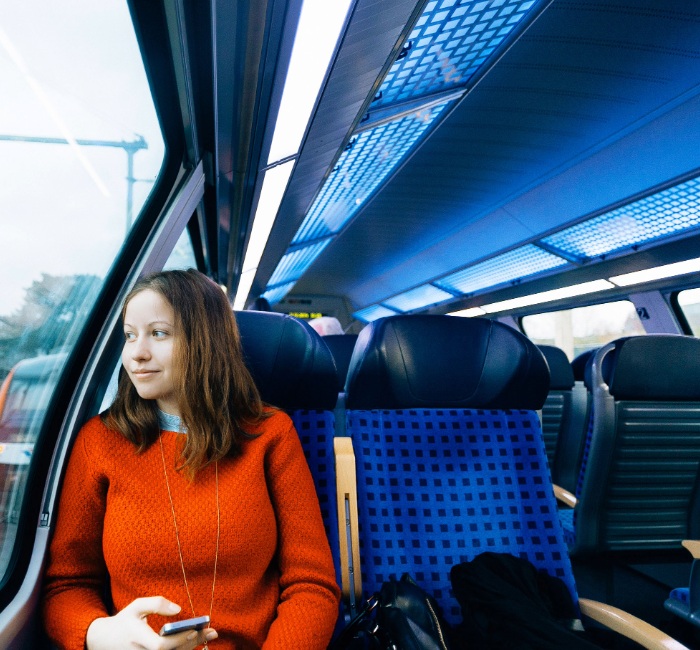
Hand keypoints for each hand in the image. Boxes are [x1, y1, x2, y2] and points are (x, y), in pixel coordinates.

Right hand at [86, 596, 217, 648]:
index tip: (195, 629)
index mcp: (138, 639)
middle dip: (193, 643)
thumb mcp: (136, 607)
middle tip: (212, 632)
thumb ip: (156, 603)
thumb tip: (178, 609)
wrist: (105, 641)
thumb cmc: (124, 621)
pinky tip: (196, 641)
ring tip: (209, 635)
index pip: (160, 646)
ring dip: (191, 647)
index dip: (179, 640)